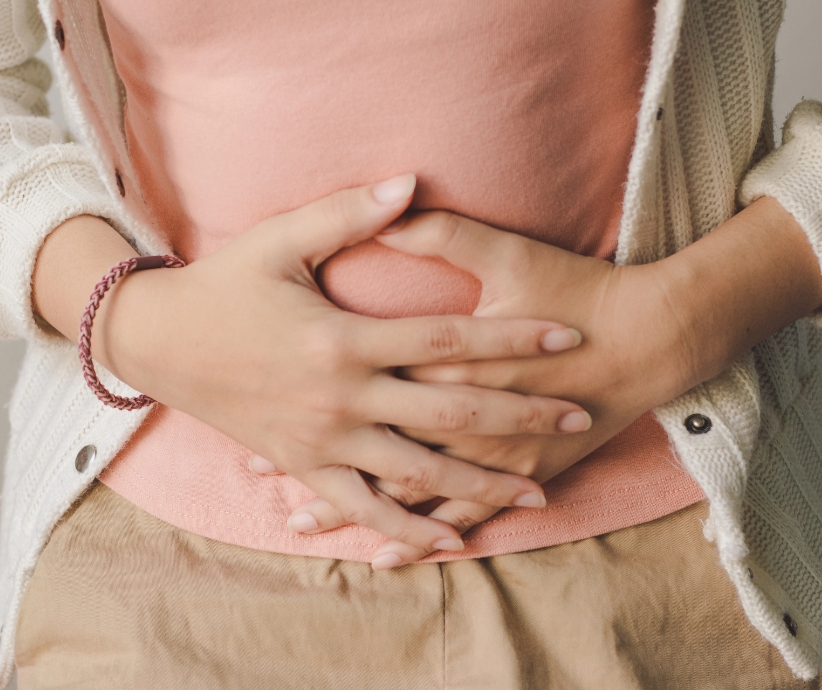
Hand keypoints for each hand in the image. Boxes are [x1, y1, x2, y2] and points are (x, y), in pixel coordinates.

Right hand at [33, 176, 590, 553]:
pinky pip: (361, 507)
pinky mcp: (302, 467)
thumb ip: (349, 214)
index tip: (568, 336)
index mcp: (343, 339)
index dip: (513, 339)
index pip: (448, 340)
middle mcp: (341, 398)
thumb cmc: (222, 285)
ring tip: (537, 493)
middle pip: (450, 414)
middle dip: (521, 416)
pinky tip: (448, 542)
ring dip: (481, 485)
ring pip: (417, 473)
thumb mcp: (279, 240)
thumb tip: (411, 181)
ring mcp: (322, 441)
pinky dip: (405, 528)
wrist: (159, 342)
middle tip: (579, 418)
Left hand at [277, 196, 821, 567]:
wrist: (652, 337)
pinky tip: (384, 557)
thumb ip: (443, 232)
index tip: (255, 384)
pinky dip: (418, 538)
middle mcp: (459, 415)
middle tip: (256, 461)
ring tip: (296, 519)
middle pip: (374, 440)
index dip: (310, 381)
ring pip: (407, 490)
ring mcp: (490, 454)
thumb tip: (392, 198)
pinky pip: (457, 515)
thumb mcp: (509, 252)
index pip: (367, 375)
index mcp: (446, 358)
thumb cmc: (579, 289)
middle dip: (316, 452)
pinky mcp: (518, 475)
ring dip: (352, 507)